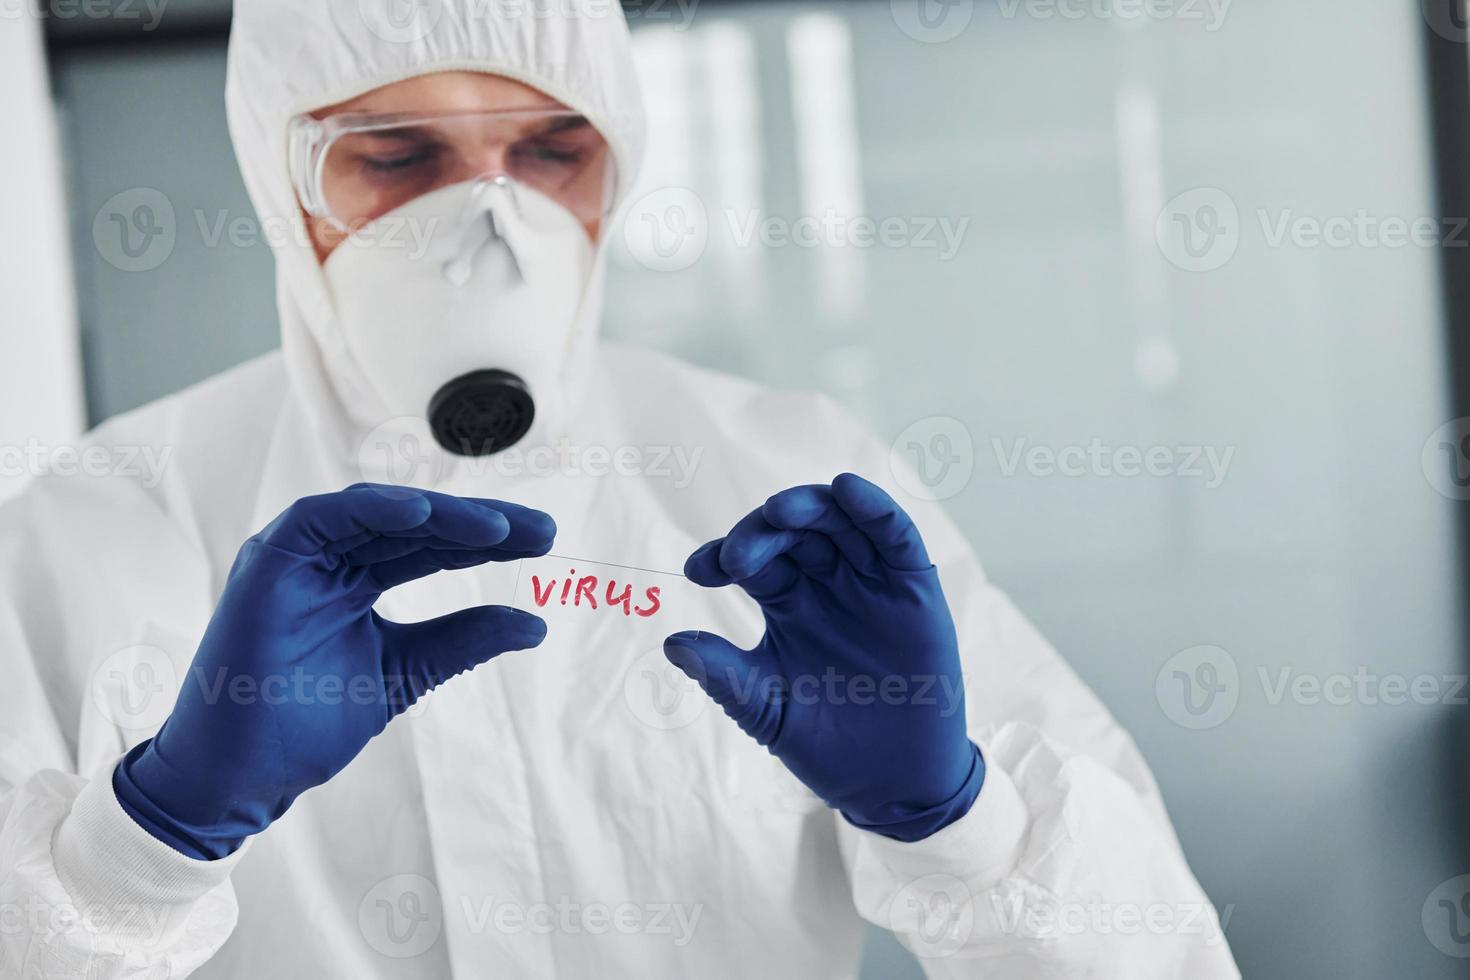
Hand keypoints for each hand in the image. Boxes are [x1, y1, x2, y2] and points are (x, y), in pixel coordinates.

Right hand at [114, 484, 555, 858]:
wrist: (241, 778)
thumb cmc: (306, 726)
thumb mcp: (404, 673)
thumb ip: (463, 642)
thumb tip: (536, 624)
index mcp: (356, 580)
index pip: (434, 547)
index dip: (491, 540)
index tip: (545, 543)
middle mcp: (328, 560)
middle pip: (415, 526)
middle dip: (480, 524)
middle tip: (542, 532)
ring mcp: (298, 559)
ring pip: (378, 514)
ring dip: (439, 516)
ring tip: (498, 528)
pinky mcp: (266, 563)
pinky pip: (320, 519)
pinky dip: (371, 511)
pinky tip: (422, 516)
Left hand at [664, 473, 982, 841]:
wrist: (892, 783)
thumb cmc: (826, 743)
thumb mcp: (765, 709)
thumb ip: (724, 674)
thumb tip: (671, 643)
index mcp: (786, 603)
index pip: (750, 561)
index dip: (720, 557)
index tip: (697, 570)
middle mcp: (826, 582)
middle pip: (791, 533)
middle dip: (760, 533)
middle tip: (736, 556)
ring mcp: (870, 581)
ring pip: (839, 522)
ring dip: (809, 507)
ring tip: (779, 511)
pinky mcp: (913, 587)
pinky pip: (894, 535)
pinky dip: (873, 508)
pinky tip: (848, 489)